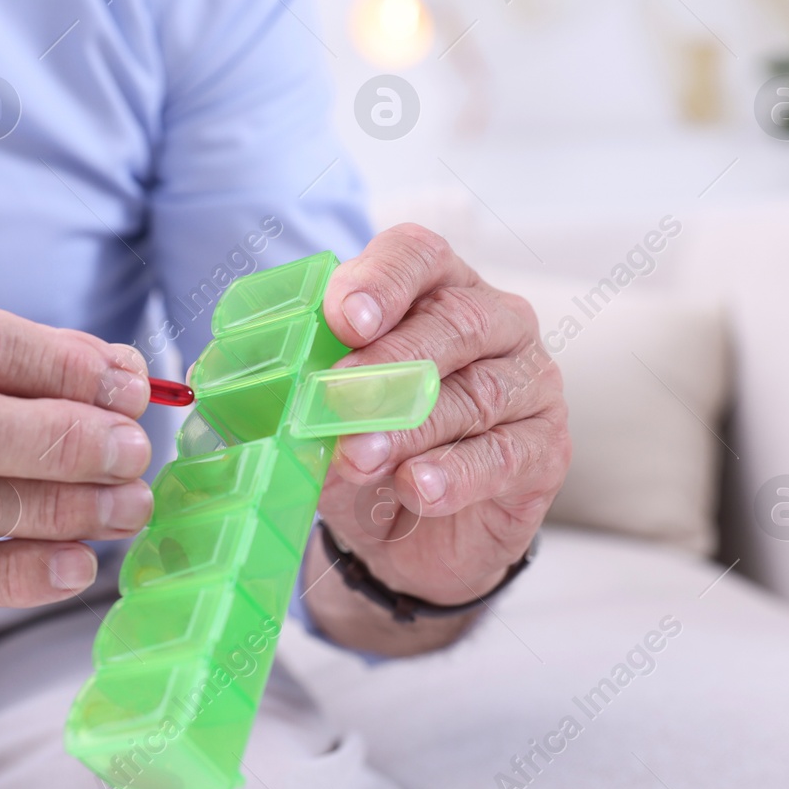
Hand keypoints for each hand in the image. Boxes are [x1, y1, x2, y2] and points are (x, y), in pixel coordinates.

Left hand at [314, 224, 569, 619]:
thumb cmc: (367, 442)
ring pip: (475, 394)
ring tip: (358, 457)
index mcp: (435, 287)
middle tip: (336, 400)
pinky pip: (504, 455)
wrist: (408, 533)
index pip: (417, 256)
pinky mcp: (546, 448)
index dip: (382, 281)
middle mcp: (495, 322)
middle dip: (388, 365)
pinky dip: (454, 474)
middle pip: (452, 323)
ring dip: (409, 428)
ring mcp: (529, 382)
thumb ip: (297, 380)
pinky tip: (416, 488)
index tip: (344, 319)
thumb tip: (242, 379)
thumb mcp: (323, 406)